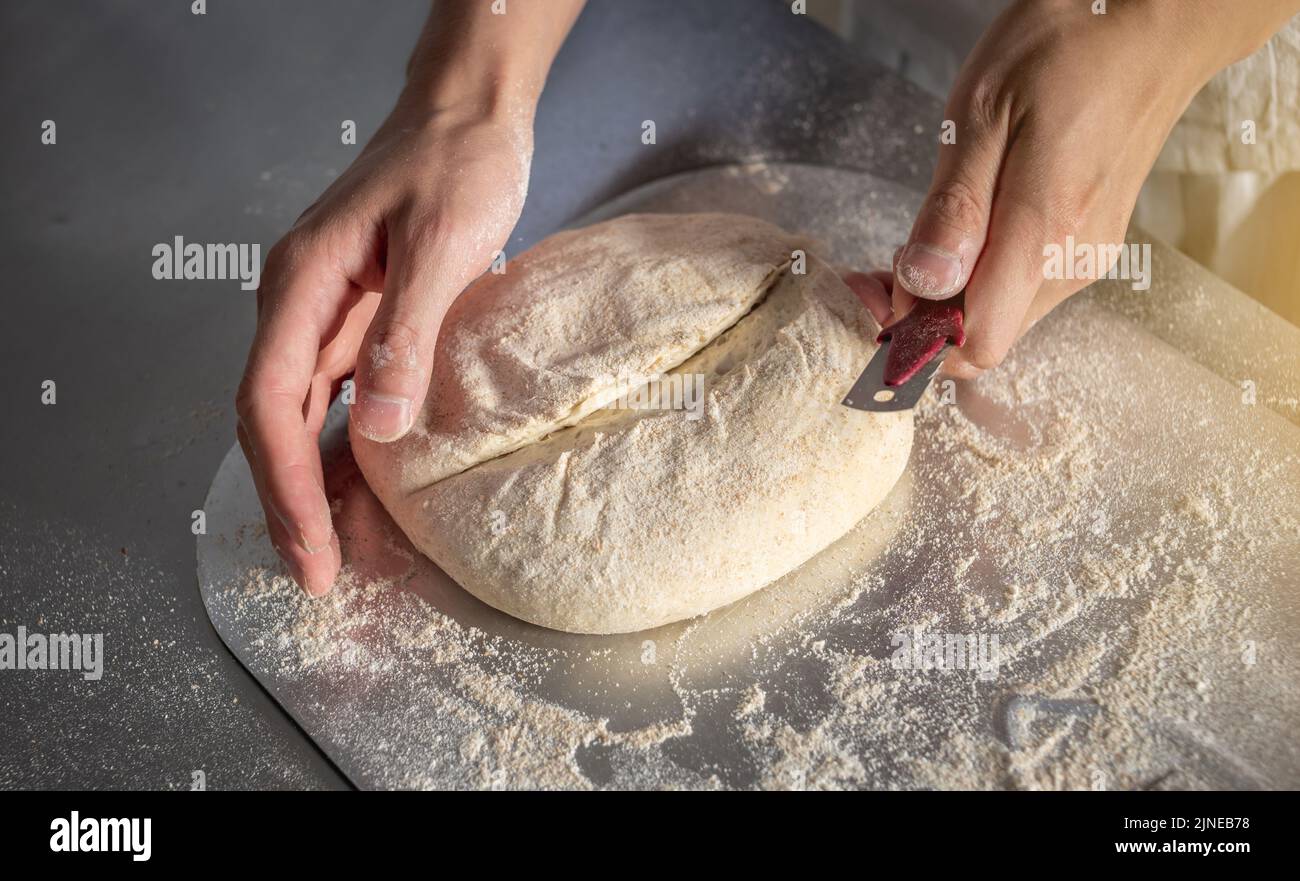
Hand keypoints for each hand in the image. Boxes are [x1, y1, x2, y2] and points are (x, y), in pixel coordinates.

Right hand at [235, 99, 531, 595]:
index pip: (271, 402)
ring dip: (315, 481)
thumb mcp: (441, 245)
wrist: (468, 114)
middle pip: (274, 418)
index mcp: (302, 283)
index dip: (287, 483)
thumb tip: (382, 428)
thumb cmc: (456, 161)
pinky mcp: (360, 315)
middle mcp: (300, 302)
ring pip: (302, 413)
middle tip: (319, 573)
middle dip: (293, 500)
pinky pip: (338, 394)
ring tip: (338, 548)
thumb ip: (407, 335)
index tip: (311, 548)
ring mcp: (327, 310)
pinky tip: (364, 483)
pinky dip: (345, 445)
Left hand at [890, 0, 1292, 377]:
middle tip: (884, 262)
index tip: (879, 290)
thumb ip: (954, 210)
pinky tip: (964, 229)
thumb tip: (924, 287)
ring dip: (951, 295)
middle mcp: (1072, 263)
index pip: (976, 344)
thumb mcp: (983, 113)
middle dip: (926, 316)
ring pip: (1002, 314)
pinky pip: (1023, 287)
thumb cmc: (1066, 51)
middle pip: (985, 336)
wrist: (1151, 22)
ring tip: (925, 235)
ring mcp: (1086, 257)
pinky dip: (981, 275)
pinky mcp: (1090, 245)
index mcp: (1045, 235)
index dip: (917, 332)